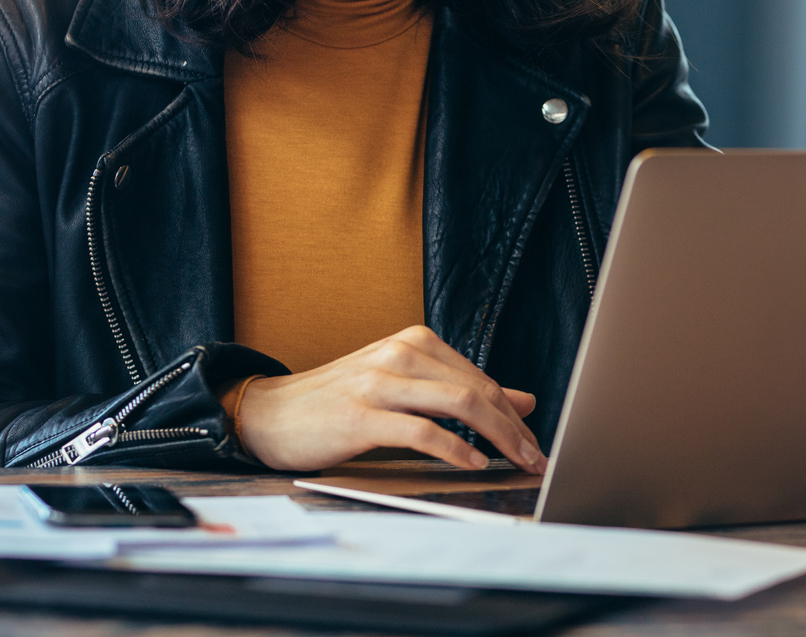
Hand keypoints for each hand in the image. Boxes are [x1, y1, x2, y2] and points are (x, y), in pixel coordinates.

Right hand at [233, 325, 546, 473]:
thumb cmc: (339, 402)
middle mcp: (401, 353)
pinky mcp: (361, 415)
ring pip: (459, 404)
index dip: (514, 414)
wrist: (268, 413)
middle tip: (536, 458)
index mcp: (415, 342)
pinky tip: (472, 463)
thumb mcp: (405, 387)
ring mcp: (380, 381)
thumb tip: (523, 401)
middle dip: (515, 428)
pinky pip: (422, 431)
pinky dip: (454, 449)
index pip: (482, 379)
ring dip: (498, 437)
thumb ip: (459, 390)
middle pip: (478, 390)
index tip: (535, 442)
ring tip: (516, 462)